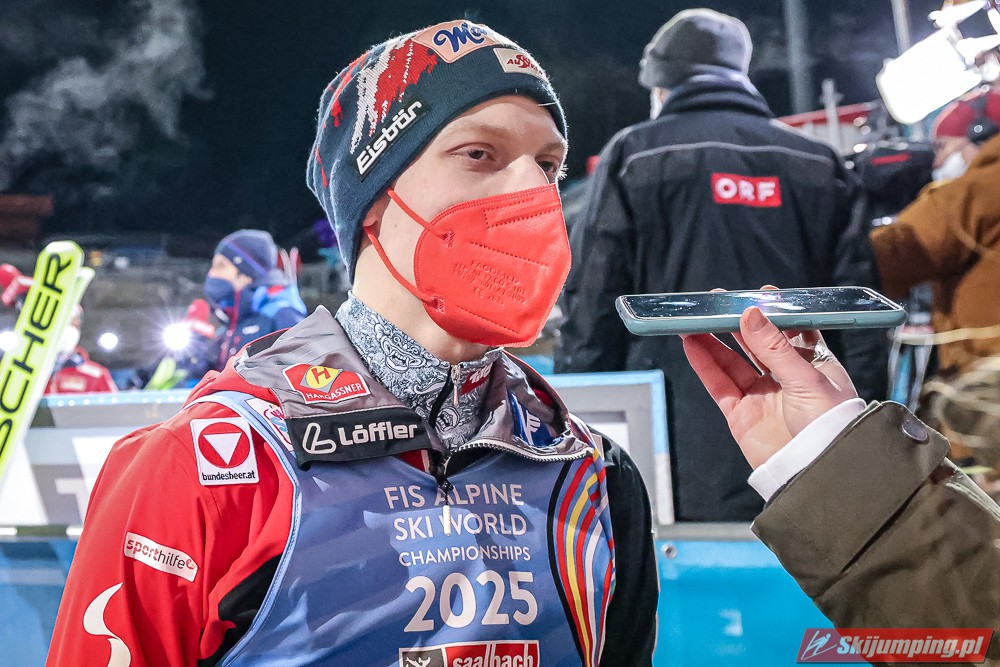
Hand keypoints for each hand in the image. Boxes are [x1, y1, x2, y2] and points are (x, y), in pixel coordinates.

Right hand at [682, 305, 857, 468]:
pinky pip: (718, 385)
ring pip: (732, 363)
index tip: (758, 295)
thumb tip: (750, 314)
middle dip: (736, 324)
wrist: (817, 472)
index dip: (774, 314)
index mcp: (814, 366)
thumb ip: (775, 346)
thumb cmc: (830, 425)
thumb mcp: (806, 379)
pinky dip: (704, 365)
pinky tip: (691, 345)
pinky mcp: (741, 415)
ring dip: (712, 341)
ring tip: (693, 321)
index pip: (792, 332)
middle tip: (716, 303)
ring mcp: (762, 397)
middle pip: (756, 345)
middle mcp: (787, 379)